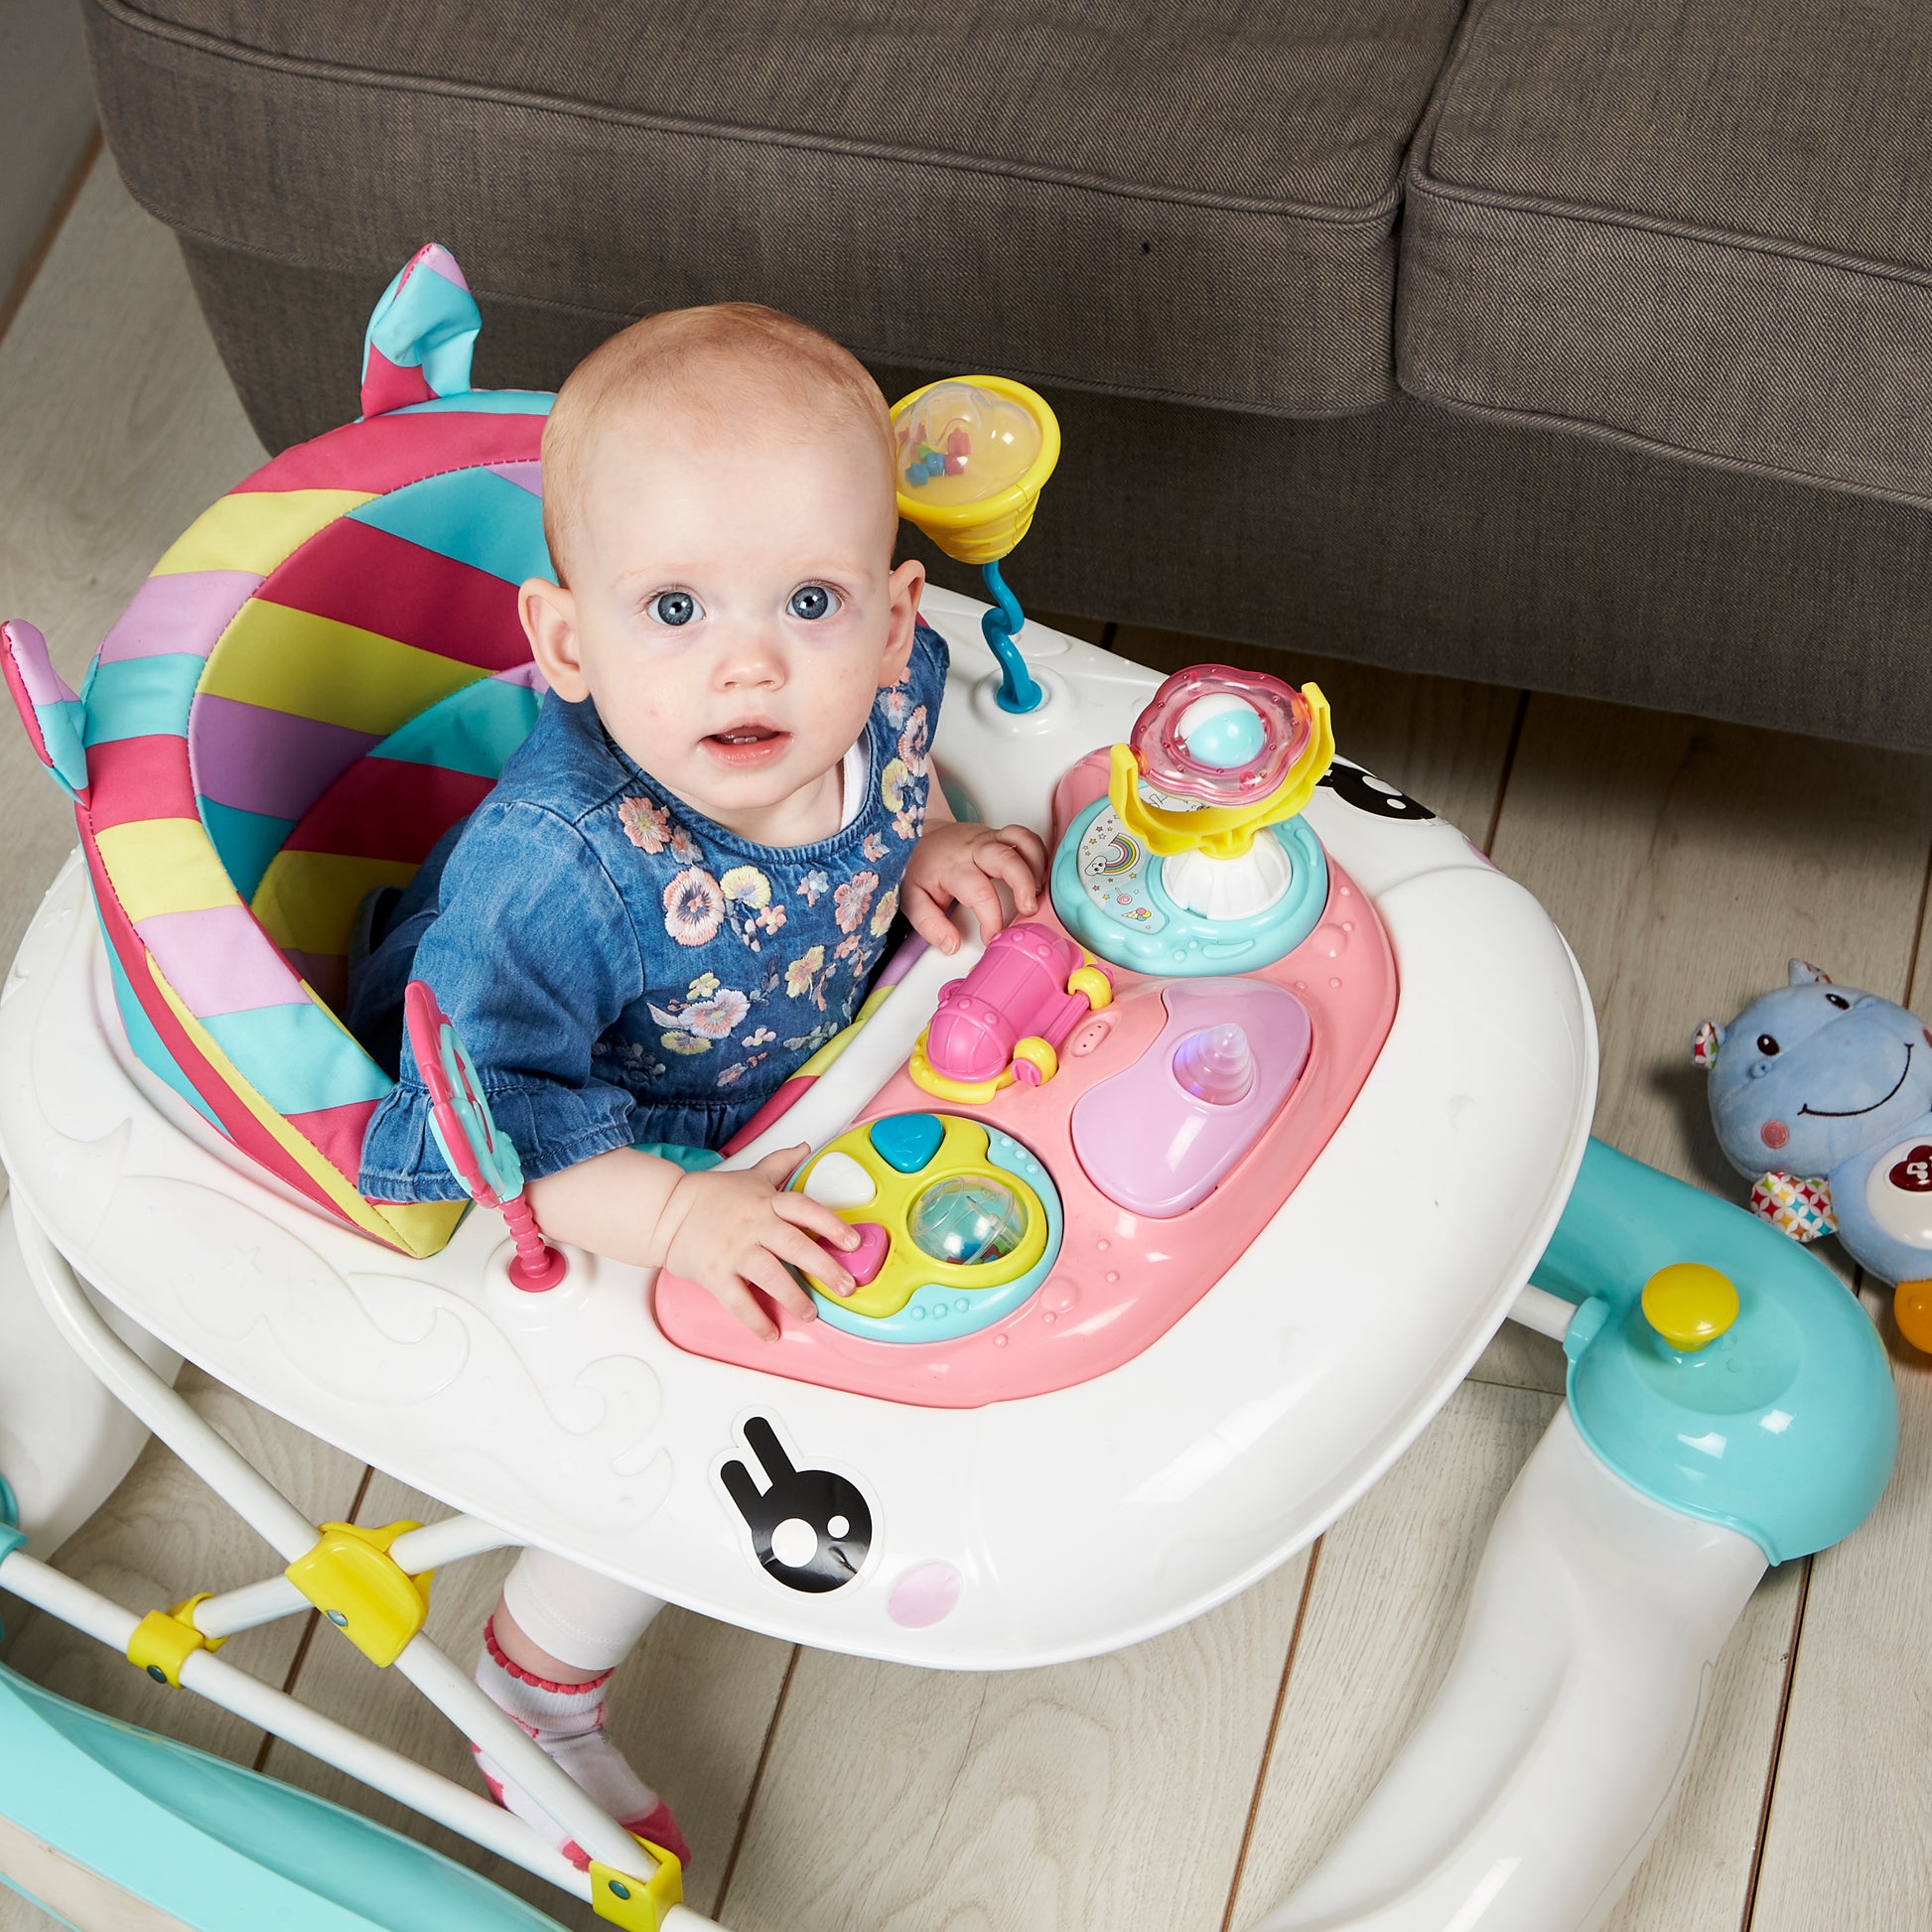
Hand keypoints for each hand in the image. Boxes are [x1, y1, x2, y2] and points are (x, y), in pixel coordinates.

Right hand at [656, 1146, 859, 1340]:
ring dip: (794, 1298)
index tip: (853, 1241)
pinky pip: (738, 1301)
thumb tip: (806, 1147)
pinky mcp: (714, 1274)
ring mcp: (734, 1251)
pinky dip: (756, 1320)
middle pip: (795, 1246)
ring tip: (810, 1314)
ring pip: (770, 1276)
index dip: (831, 1224)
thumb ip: (781, 1164)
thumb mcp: (751, 1176)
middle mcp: (754, 1225)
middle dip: (824, 1268)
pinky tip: (771, 1333)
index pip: (805, 1209)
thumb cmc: (712, 1196)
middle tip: (846, 1287)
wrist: (666, 1211)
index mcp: (766, 1202)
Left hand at [902, 819, 1048, 953]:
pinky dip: (1038, 854)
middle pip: (1006, 858)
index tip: (992, 937)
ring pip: (1021, 841)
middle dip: (1023, 884)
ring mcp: (988, 838)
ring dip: (1036, 866)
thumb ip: (930, 924)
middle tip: (1028, 909)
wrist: (920, 836)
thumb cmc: (920, 867)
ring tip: (1037, 892)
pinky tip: (1037, 875)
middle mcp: (973, 849)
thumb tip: (951, 944)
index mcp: (952, 867)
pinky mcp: (998, 835)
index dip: (991, 919)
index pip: (979, 893)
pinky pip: (1025, 837)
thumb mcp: (912, 899)